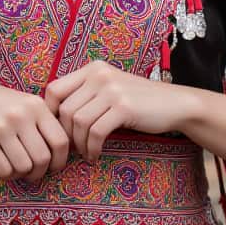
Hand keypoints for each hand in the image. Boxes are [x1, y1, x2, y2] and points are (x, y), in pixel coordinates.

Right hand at [0, 78, 69, 181]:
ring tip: (19, 167)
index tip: (55, 166)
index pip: (60, 141)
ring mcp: (1, 128)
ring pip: (24, 167)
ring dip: (23, 174)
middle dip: (41, 172)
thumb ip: (45, 122)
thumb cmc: (2, 105)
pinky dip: (8, 175)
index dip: (61, 160)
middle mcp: (20, 115)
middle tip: (35, 172)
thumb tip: (67, 152)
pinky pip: (4, 170)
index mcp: (36, 106)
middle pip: (43, 158)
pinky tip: (5, 166)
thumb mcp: (26, 103)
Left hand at [44, 60, 191, 160]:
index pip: (54, 89)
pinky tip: (95, 156)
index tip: (59, 131)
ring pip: (78, 122)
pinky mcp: (123, 107)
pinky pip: (96, 132)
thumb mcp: (110, 89)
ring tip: (86, 153)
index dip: (50, 113)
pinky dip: (92, 148)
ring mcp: (112, 89)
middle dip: (66, 134)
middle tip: (73, 149)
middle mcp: (99, 75)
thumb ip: (85, 95)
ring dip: (79, 144)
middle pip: (65, 109)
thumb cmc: (138, 101)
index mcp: (92, 69)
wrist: (175, 104)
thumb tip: (53, 119)